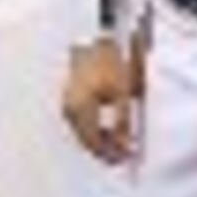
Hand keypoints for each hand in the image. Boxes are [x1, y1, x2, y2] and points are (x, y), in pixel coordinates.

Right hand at [62, 31, 141, 165]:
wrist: (98, 37)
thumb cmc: (109, 61)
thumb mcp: (122, 94)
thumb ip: (123, 123)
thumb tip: (125, 145)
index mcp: (81, 108)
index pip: (94, 143)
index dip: (111, 154)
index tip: (127, 158)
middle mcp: (70, 107)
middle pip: (86, 140)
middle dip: (106, 150)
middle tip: (125, 155)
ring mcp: (68, 102)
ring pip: (83, 132)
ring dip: (101, 140)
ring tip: (120, 142)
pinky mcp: (71, 97)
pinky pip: (81, 121)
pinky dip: (95, 129)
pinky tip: (108, 129)